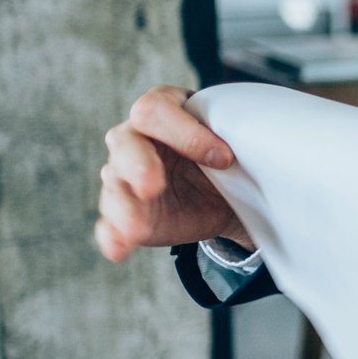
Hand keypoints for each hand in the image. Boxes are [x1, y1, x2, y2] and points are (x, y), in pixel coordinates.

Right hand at [95, 85, 249, 261]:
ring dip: (123, 208)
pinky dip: (113, 237)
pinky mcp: (126, 211)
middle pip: (125, 144)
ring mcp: (124, 175)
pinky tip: (118, 249)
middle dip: (138, 165)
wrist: (228, 189)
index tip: (224, 158)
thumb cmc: (227, 152)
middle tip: (153, 186)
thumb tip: (248, 148)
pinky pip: (110, 224)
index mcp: (163, 109)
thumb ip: (234, 135)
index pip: (156, 111)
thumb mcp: (235, 139)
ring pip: (114, 186)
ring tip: (135, 228)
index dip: (186, 133)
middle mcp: (135, 138)